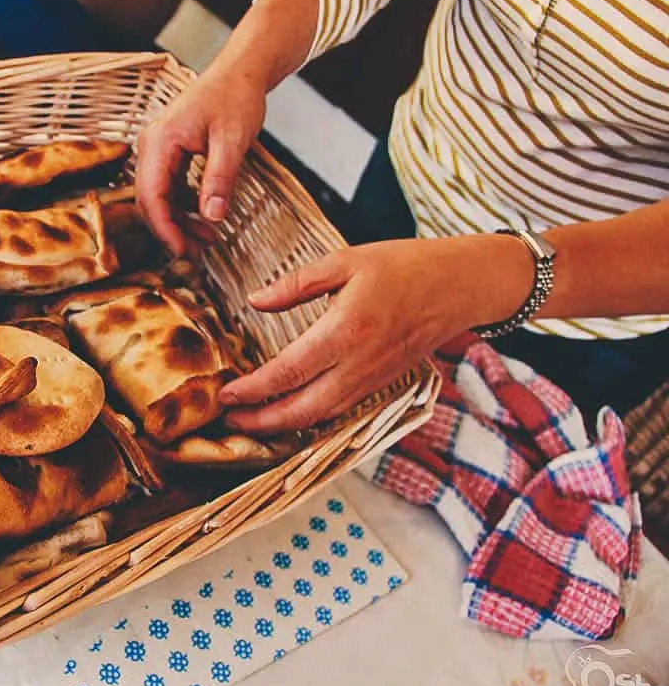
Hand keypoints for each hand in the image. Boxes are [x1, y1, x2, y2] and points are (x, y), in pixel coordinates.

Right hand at [135, 67, 266, 256]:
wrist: (240, 72)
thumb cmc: (236, 96)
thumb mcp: (233, 140)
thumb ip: (220, 179)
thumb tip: (212, 218)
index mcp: (160, 141)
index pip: (151, 196)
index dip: (165, 229)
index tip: (184, 252)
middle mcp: (151, 146)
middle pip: (150, 201)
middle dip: (171, 231)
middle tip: (198, 255)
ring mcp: (158, 150)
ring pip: (159, 198)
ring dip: (179, 222)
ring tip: (208, 240)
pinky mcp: (169, 153)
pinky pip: (170, 188)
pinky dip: (185, 207)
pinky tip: (207, 219)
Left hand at [219, 235, 530, 432]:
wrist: (460, 285)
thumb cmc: (405, 266)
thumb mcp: (345, 260)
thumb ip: (296, 284)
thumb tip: (255, 301)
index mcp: (345, 330)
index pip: (287, 372)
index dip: (252, 390)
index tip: (225, 395)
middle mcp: (359, 363)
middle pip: (302, 410)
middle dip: (261, 422)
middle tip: (228, 420)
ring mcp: (372, 378)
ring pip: (322, 417)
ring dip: (284, 425)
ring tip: (251, 421)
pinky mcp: (381, 383)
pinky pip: (340, 411)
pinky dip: (311, 419)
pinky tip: (290, 413)